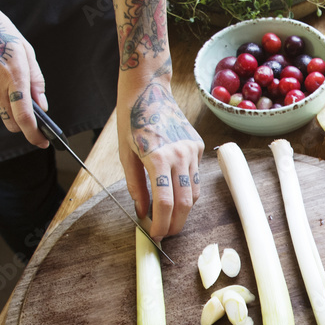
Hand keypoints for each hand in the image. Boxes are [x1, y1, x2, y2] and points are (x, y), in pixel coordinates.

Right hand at [0, 0, 48, 146]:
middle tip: (29, 116)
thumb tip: (42, 106)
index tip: (43, 142)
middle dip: (22, 125)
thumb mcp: (25, 50)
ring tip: (2, 76)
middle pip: (11, 123)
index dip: (35, 135)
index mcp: (14, 77)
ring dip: (5, 103)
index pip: (25, 118)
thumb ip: (36, 80)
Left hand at [117, 70, 203, 238]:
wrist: (149, 89)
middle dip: (175, 224)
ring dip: (183, 209)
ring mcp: (192, 150)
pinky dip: (186, 189)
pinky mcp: (198, 146)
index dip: (160, 224)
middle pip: (184, 203)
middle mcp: (180, 155)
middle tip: (165, 234)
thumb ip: (136, 187)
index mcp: (158, 158)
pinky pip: (195, 176)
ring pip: (194, 192)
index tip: (155, 235)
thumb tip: (142, 213)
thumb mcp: (125, 155)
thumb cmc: (131, 120)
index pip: (164, 203)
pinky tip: (174, 189)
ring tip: (169, 216)